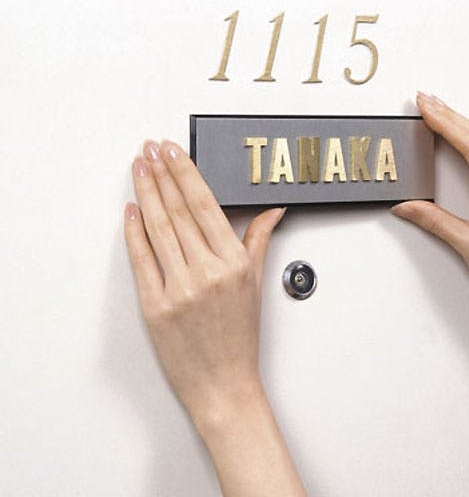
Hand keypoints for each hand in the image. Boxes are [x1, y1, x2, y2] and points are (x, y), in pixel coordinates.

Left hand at [123, 139, 285, 429]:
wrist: (224, 384)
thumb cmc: (240, 337)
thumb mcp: (255, 284)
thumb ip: (259, 240)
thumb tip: (273, 211)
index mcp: (234, 262)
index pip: (205, 205)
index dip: (186, 173)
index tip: (173, 150)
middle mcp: (207, 271)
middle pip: (178, 211)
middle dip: (162, 174)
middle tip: (150, 149)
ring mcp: (179, 289)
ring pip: (158, 229)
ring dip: (146, 194)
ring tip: (139, 168)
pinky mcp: (155, 306)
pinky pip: (141, 261)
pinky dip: (133, 233)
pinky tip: (130, 211)